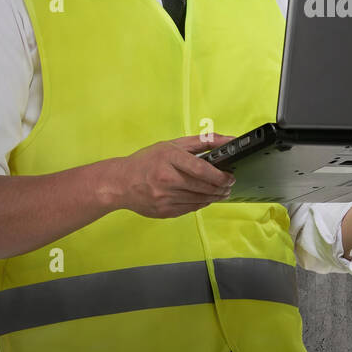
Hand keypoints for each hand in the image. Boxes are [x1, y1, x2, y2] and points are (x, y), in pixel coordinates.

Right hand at [111, 134, 237, 218]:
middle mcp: (166, 179)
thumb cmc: (147, 161)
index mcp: (169, 158)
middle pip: (203, 187)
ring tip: (221, 192)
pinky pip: (190, 209)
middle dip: (221, 188)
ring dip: (215, 197)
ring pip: (199, 200)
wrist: (120, 183)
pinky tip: (205, 198)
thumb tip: (230, 140)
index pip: (201, 169)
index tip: (230, 176)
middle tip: (229, 185)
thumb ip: (202, 141)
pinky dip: (201, 204)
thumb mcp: (173, 145)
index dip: (220, 176)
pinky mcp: (164, 211)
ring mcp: (164, 197)